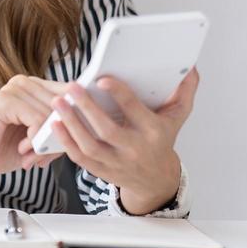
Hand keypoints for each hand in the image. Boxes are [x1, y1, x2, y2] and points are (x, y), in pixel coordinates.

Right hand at [0, 75, 70, 180]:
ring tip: (31, 153)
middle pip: (63, 103)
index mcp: (34, 87)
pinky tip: (23, 148)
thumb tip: (88, 126)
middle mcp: (23, 82)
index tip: (73, 139)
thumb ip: (60, 129)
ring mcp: (13, 88)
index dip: (76, 116)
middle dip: (59, 134)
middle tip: (43, 155)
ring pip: (51, 113)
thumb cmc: (5, 150)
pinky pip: (37, 119)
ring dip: (45, 141)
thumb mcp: (41, 140)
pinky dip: (35, 140)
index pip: (69, 93)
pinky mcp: (4, 100)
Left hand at [28, 68, 198, 213]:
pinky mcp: (100, 170)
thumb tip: (191, 67)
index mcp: (153, 132)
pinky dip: (66, 141)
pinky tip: (55, 123)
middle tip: (71, 87)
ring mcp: (116, 162)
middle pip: (107, 130)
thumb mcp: (177, 117)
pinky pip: (80, 157)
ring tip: (58, 102)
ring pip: (90, 145)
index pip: (135, 112)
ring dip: (71, 123)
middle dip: (87, 108)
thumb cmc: (162, 140)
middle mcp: (134, 148)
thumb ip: (184, 91)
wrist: (155, 179)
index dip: (119, 95)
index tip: (102, 79)